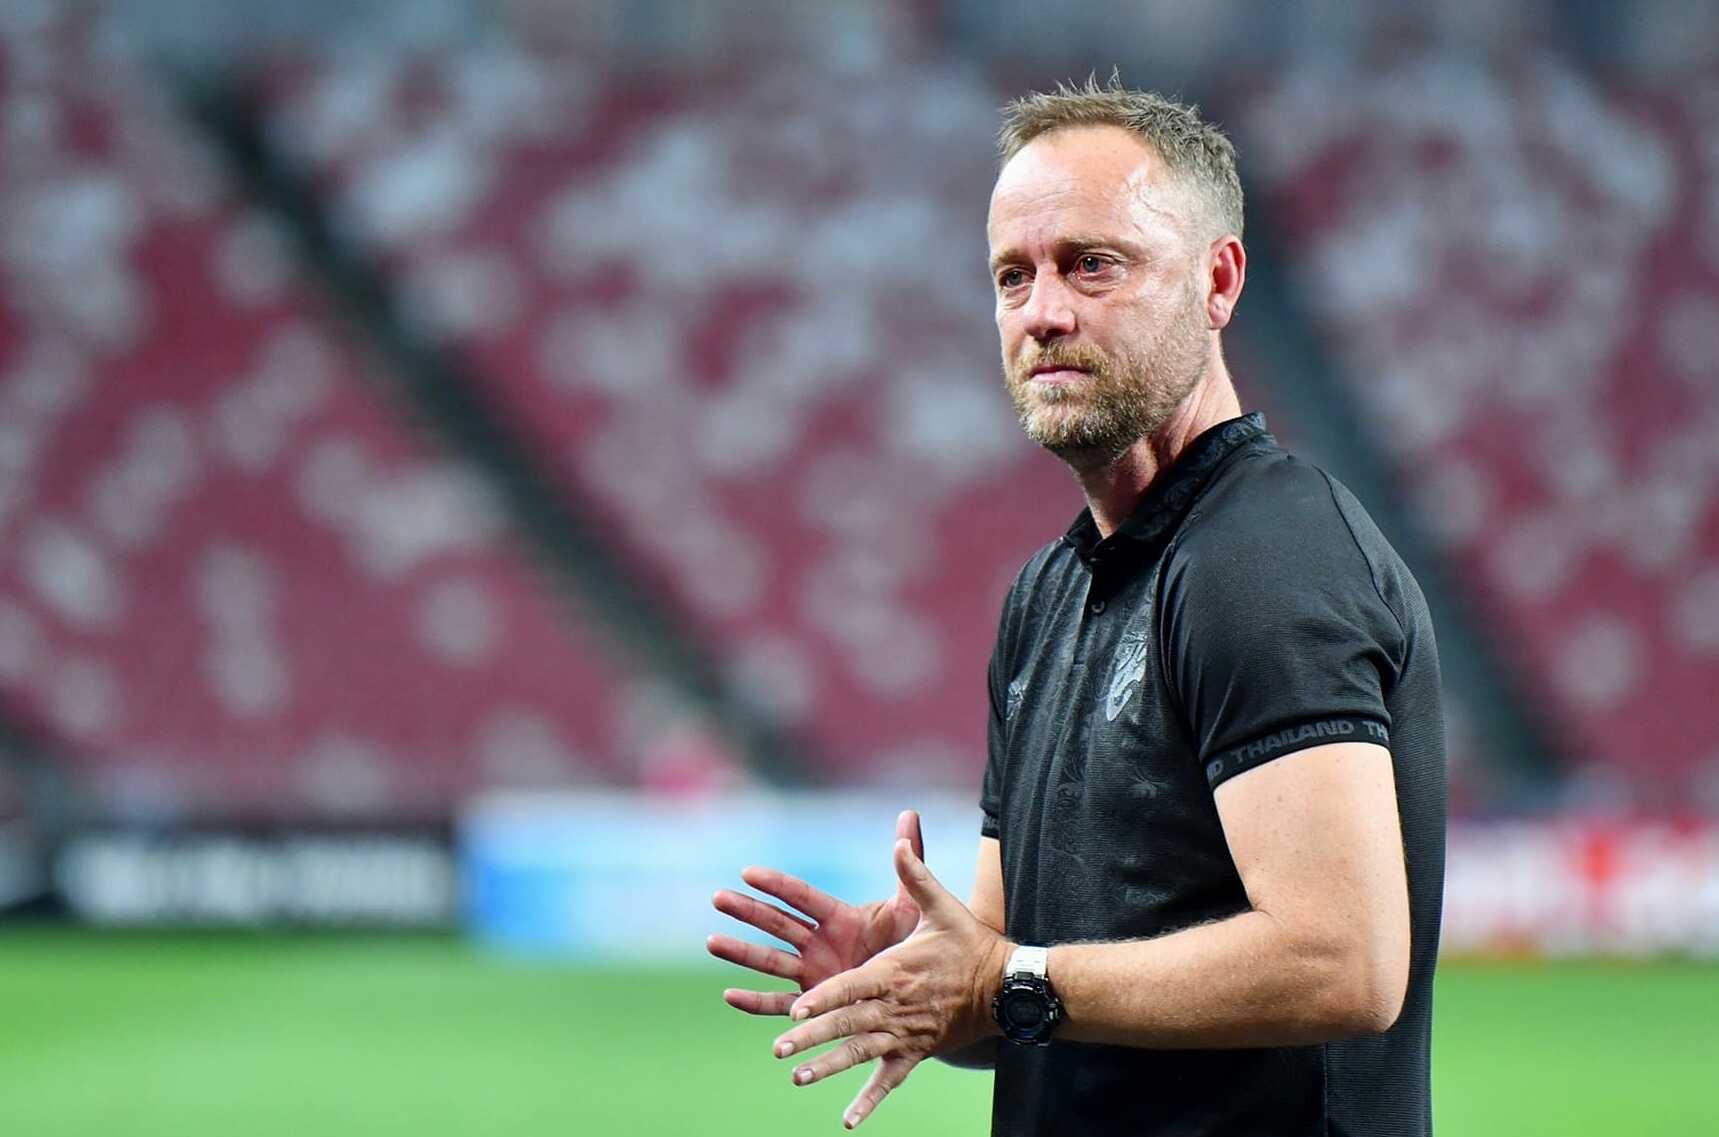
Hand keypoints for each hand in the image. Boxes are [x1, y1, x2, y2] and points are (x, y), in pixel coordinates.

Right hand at [708, 810, 925, 1016]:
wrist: (920, 991)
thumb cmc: (915, 945)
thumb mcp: (911, 905)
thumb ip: (910, 860)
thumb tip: (910, 815)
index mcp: (838, 917)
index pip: (802, 897)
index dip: (777, 885)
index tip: (748, 872)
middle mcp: (819, 942)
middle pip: (777, 924)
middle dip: (747, 911)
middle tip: (717, 897)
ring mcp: (813, 973)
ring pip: (770, 961)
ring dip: (741, 952)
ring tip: (712, 942)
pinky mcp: (814, 1002)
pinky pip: (779, 1003)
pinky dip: (754, 1002)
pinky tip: (729, 995)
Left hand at [771, 838, 1011, 1129]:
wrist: (1006, 986)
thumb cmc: (971, 943)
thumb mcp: (943, 906)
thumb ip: (915, 874)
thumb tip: (899, 837)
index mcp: (895, 970)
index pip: (852, 986)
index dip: (824, 998)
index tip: (796, 1010)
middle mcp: (896, 1006)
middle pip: (848, 1023)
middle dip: (813, 1036)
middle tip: (781, 1049)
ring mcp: (906, 1033)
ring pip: (861, 1053)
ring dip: (829, 1067)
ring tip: (798, 1077)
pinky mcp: (917, 1052)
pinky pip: (890, 1080)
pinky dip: (869, 1101)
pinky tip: (848, 1121)